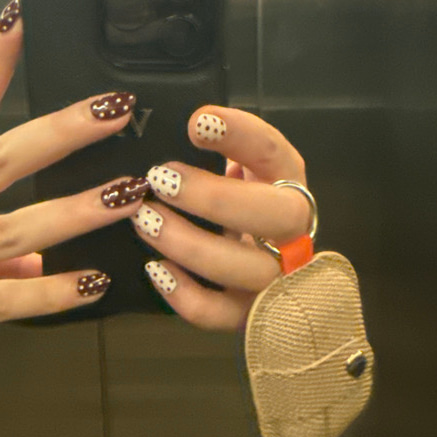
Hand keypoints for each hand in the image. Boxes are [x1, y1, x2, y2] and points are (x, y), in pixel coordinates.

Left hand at [133, 106, 310, 329]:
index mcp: (287, 182)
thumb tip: (181, 121)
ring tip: (145, 220)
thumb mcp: (237, 167)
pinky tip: (155, 269)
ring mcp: (275, 276)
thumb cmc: (240, 202)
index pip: (275, 152)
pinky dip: (186, 296)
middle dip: (216, 197)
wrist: (269, 264)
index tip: (197, 121)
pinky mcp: (249, 314)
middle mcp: (291, 229)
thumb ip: (219, 147)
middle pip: (275, 216)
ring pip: (246, 267)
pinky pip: (221, 314)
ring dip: (190, 243)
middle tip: (161, 177)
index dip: (241, 134)